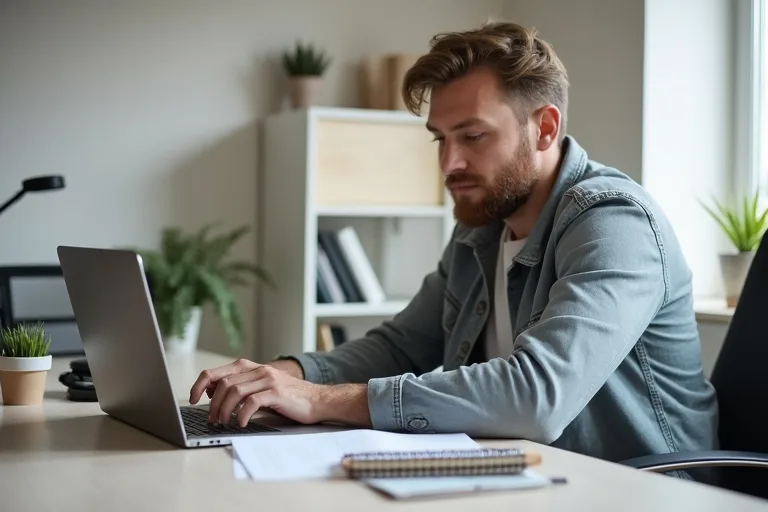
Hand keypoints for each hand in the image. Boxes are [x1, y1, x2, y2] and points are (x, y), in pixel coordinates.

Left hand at [189, 359, 371, 427]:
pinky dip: (241, 414)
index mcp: (252, 367)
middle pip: (223, 382)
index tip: (192, 398)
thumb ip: (240, 388)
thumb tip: (211, 393)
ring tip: (223, 423)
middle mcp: (259, 370)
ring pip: (234, 391)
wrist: (318, 400)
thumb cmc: (288, 399)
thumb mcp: (261, 390)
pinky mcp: (277, 392)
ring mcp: (268, 379)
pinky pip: (251, 402)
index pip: (217, 372)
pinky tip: (240, 423)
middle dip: (211, 403)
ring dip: (223, 410)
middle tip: (211, 419)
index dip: (200, 384)